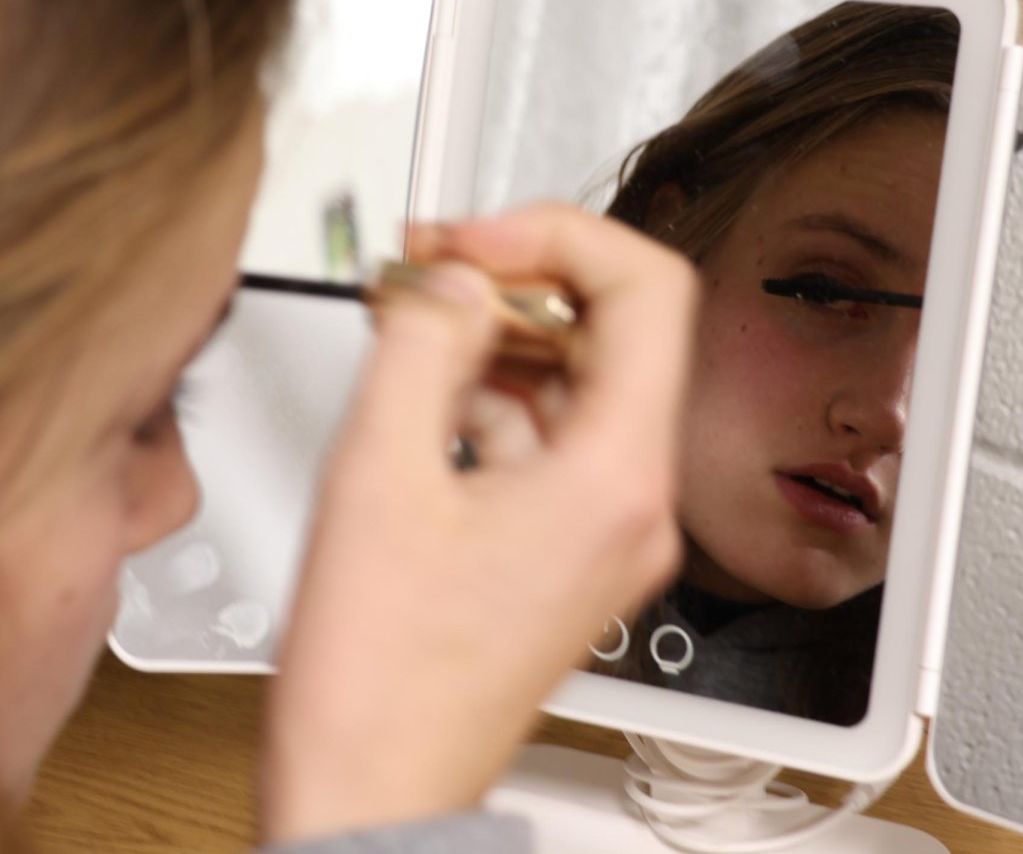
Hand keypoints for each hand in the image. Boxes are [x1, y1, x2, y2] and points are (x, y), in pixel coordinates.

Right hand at [260, 203, 697, 842]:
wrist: (375, 785)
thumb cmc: (380, 679)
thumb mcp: (377, 476)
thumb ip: (418, 345)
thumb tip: (449, 279)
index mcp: (615, 478)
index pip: (647, 290)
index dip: (557, 236)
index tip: (478, 239)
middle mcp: (633, 503)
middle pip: (613, 330)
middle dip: (519, 283)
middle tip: (434, 268)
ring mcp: (606, 527)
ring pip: (577, 380)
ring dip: (500, 338)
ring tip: (414, 326)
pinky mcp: (569, 545)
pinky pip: (550, 435)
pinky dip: (494, 395)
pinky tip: (425, 393)